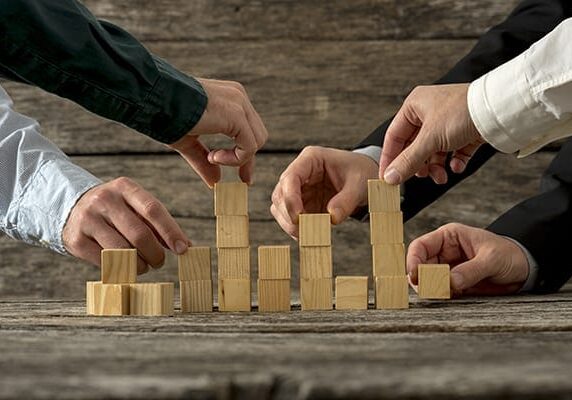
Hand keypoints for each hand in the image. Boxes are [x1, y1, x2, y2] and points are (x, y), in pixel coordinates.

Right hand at [62, 177, 189, 273]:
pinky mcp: (76, 239)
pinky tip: (124, 267)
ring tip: (143, 266)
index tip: (182, 248)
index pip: (153, 209)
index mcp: (125, 187)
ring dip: (139, 265)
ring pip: (123, 251)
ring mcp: (88, 219)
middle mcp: (105, 200)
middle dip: (155, 254)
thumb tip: (185, 246)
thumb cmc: (115, 211)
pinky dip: (120, 269)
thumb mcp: (135, 207)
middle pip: (139, 234)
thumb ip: (158, 223)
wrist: (71, 207)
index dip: (170, 231)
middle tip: (159, 262)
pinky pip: (105, 261)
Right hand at [169, 78, 267, 186]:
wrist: (153, 99)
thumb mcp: (189, 141)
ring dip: (238, 159)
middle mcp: (238, 97)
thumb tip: (215, 182)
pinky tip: (213, 157)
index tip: (243, 177)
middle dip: (247, 159)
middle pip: (257, 136)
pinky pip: (249, 146)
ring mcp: (239, 103)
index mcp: (229, 98)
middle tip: (241, 178)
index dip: (245, 155)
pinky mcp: (236, 114)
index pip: (248, 130)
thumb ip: (204, 160)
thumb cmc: (164, 115)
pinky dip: (235, 159)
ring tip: (212, 158)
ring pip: (257, 141)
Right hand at [271, 146, 377, 237]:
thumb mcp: (359, 183)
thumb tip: (332, 217)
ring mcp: (298, 189)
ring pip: (280, 208)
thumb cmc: (361, 172)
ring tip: (308, 235)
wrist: (365, 177)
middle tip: (304, 231)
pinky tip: (309, 235)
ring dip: (290, 224)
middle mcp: (300, 173)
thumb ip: (347, 200)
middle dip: (288, 214)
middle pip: (280, 194)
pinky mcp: (302, 204)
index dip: (290, 198)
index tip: (298, 217)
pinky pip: (290, 218)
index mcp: (311, 159)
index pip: (291, 177)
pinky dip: (296, 229)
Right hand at [380, 84, 483, 184]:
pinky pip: (453, 151)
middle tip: (419, 177)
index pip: (394, 136)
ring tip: (441, 177)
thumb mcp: (430, 140)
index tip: (387, 177)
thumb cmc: (463, 112)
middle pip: (414, 146)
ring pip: (434, 151)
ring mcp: (448, 121)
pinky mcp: (466, 130)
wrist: (500, 110)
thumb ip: (408, 161)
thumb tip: (389, 177)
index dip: (390, 158)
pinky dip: (453, 162)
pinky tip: (456, 167)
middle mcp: (429, 111)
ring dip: (436, 167)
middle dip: (419, 165)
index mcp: (415, 106)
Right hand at [407, 223, 529, 295]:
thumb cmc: (510, 254)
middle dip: (422, 278)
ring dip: (431, 288)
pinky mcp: (454, 283)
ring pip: (428, 280)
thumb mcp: (492, 259)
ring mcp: (448, 268)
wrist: (526, 268)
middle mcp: (444, 252)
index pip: (421, 246)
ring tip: (443, 293)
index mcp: (449, 237)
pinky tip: (450, 296)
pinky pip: (440, 290)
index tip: (415, 276)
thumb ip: (471, 270)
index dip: (413, 261)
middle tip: (430, 290)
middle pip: (420, 265)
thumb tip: (450, 282)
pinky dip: (441, 295)